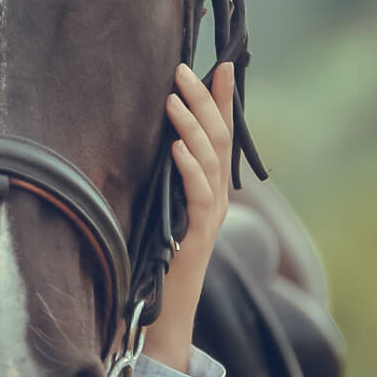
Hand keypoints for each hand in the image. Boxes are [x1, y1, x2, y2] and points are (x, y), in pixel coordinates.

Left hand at [142, 62, 233, 374]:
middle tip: (184, 69)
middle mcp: (217, 197)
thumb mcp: (162, 207)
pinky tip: (175, 148)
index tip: (221, 65)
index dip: (223, 100)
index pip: (221, 134)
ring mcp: (210, 216)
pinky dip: (189, 169)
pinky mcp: (197, 235)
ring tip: (173, 97)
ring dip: (192, 126)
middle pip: (219, 139)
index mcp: (211, 186)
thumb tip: (153, 138)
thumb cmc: (158, 259)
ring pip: (212, 161)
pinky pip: (199, 196)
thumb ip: (166, 177)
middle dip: (205, 100)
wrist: (165, 312)